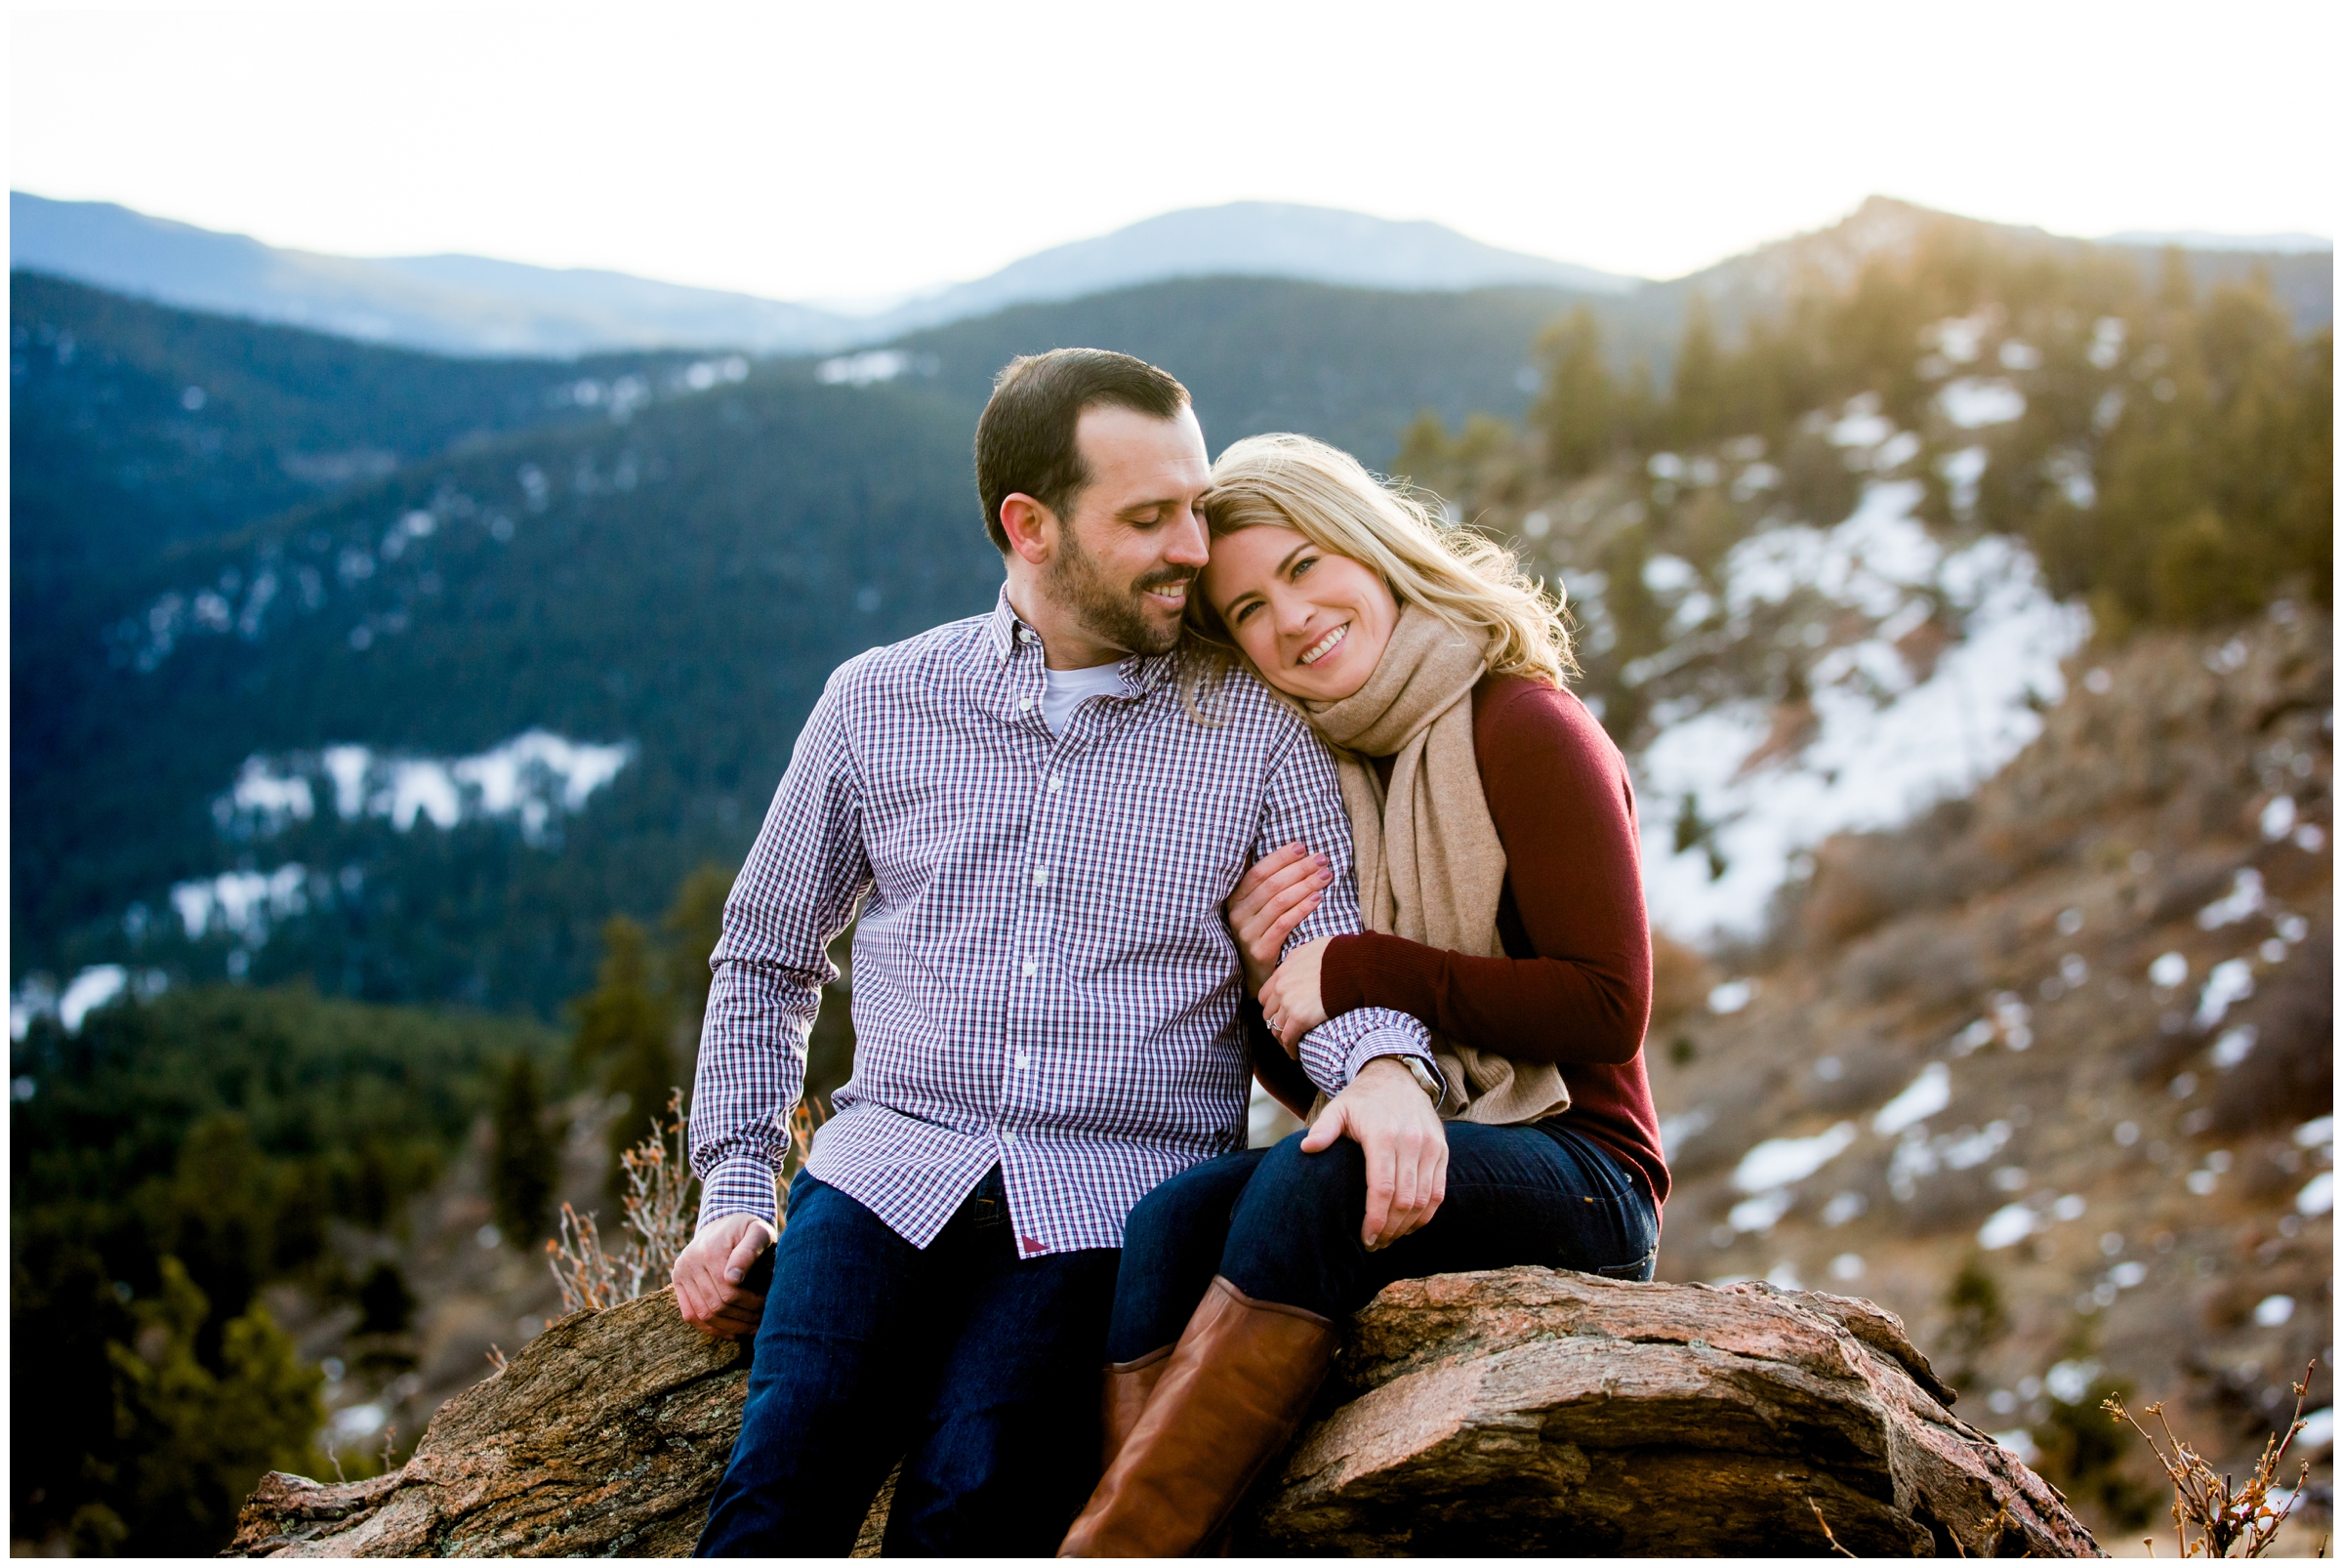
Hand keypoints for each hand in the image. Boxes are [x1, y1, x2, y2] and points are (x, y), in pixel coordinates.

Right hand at [671, 1212, 774, 1338]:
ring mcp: (681, 1273)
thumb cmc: (748, 1229)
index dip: (751, 1305)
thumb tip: (733, 1279)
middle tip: (762, 1323)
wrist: (724, 1222)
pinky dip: (711, 1329)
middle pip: (716, 1305)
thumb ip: (749, 1250)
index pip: (730, 1292)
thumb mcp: (758, 1231)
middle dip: (742, 1319)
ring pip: (703, 1314)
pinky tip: (732, 1332)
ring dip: (729, 1328)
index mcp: (710, 1250)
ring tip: (751, 1329)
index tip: (768, 1308)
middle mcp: (690, 1262)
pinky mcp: (677, 1282)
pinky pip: (690, 1315)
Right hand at [1226, 843, 1329, 993]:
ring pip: (1279, 902)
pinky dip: (1302, 909)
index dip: (1280, 858)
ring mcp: (1247, 934)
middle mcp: (1237, 915)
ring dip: (1305, 885)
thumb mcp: (1254, 909)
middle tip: (1321, 859)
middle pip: (1272, 885)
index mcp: (1235, 899)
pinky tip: (1317, 898)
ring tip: (1325, 875)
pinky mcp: (1260, 951)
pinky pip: (1284, 924)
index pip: (1258, 872)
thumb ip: (1261, 884)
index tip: (1302, 847)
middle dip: (1299, 869)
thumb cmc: (1261, 934)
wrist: (1256, 977)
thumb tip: (1273, 850)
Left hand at [1258, 936, 1332, 1053]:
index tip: (1280, 1013)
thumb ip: (1301, 957)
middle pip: (1268, 1012)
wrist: (1354, 966)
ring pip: (1276, 1028)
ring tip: (1291, 1044)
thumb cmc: (1341, 955)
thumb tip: (1303, 961)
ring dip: (1282, 1037)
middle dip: (1275, 1022)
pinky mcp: (1299, 1018)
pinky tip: (1296, 1054)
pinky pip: (1288, 1039)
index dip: (1272, 1005)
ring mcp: (1288, 1003)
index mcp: (1283, 971)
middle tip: (1286, 1030)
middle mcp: (1281, 987)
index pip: (1266, 994)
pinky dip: (1290, 1048)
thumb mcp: (1313, 948)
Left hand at [1299, 1057, 1446, 1249]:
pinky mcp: (1442, 1151)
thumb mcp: (1338, 1108)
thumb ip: (1323, 1129)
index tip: (1366, 1238)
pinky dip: (1426, 1214)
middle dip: (1390, 1229)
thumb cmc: (1362, 1100)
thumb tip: (1306, 1149)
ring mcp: (1430, 1146)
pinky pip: (1439, 1191)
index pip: (1382, 1188)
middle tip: (1375, 1244)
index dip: (1376, 1219)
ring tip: (1389, 1238)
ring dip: (1408, 1226)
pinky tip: (1409, 1225)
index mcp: (1382, 1135)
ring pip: (1425, 1200)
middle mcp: (1411, 1141)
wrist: (1397, 1077)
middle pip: (1405, 1200)